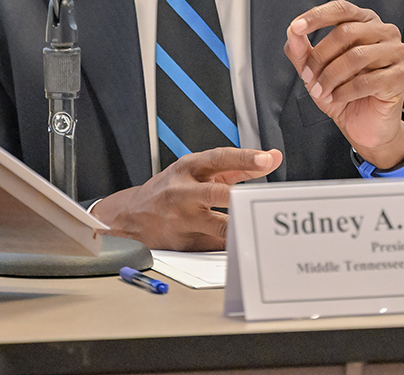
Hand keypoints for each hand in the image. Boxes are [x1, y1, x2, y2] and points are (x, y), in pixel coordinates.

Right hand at [91, 147, 282, 250]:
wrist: (131, 216)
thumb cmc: (172, 190)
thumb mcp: (196, 172)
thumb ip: (236, 167)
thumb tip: (272, 158)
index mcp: (189, 168)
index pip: (220, 159)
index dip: (245, 159)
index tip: (267, 159)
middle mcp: (183, 192)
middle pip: (216, 193)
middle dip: (241, 196)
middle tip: (264, 197)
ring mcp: (183, 219)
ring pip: (219, 225)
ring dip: (241, 225)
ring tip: (260, 225)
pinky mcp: (185, 242)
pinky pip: (217, 245)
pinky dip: (235, 244)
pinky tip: (249, 242)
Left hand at [284, 0, 403, 168]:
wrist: (365, 126)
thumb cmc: (342, 92)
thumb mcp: (315, 70)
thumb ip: (302, 50)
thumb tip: (292, 30)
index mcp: (365, 22)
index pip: (341, 9)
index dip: (317, 16)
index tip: (296, 27)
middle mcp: (385, 32)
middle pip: (346, 33)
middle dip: (320, 57)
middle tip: (308, 77)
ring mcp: (398, 53)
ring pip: (356, 56)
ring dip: (331, 77)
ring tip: (321, 92)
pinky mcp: (402, 77)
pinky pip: (367, 81)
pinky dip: (345, 91)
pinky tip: (337, 98)